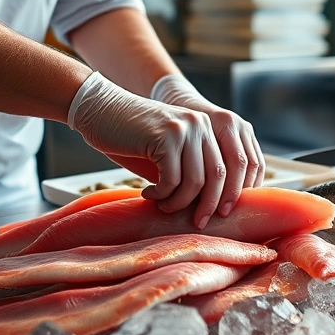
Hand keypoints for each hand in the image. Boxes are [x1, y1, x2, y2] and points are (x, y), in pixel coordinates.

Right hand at [69, 72, 224, 228]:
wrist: (100, 110)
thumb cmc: (133, 139)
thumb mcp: (170, 154)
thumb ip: (192, 173)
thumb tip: (214, 208)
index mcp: (209, 128)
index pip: (233, 165)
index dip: (232, 194)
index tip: (221, 215)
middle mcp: (201, 125)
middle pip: (220, 176)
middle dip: (210, 205)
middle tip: (198, 223)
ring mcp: (184, 129)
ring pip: (195, 182)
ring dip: (179, 202)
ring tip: (163, 206)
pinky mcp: (164, 137)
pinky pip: (171, 180)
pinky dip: (161, 195)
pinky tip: (147, 193)